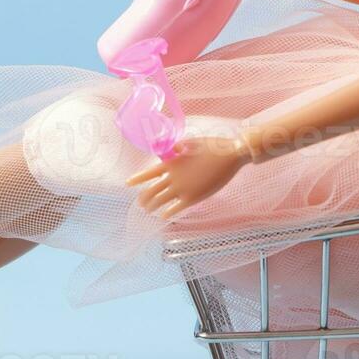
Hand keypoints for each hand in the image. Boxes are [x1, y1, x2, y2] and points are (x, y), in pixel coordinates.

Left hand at [126, 135, 250, 218]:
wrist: (230, 155)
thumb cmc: (212, 146)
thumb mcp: (190, 142)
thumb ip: (177, 147)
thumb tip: (170, 149)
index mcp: (171, 163)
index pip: (148, 173)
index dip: (137, 179)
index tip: (128, 184)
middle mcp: (173, 177)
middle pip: (151, 191)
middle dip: (143, 198)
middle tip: (140, 203)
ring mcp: (182, 189)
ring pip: (160, 201)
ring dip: (152, 207)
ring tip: (148, 210)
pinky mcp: (193, 198)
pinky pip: (175, 209)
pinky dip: (167, 213)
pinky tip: (164, 216)